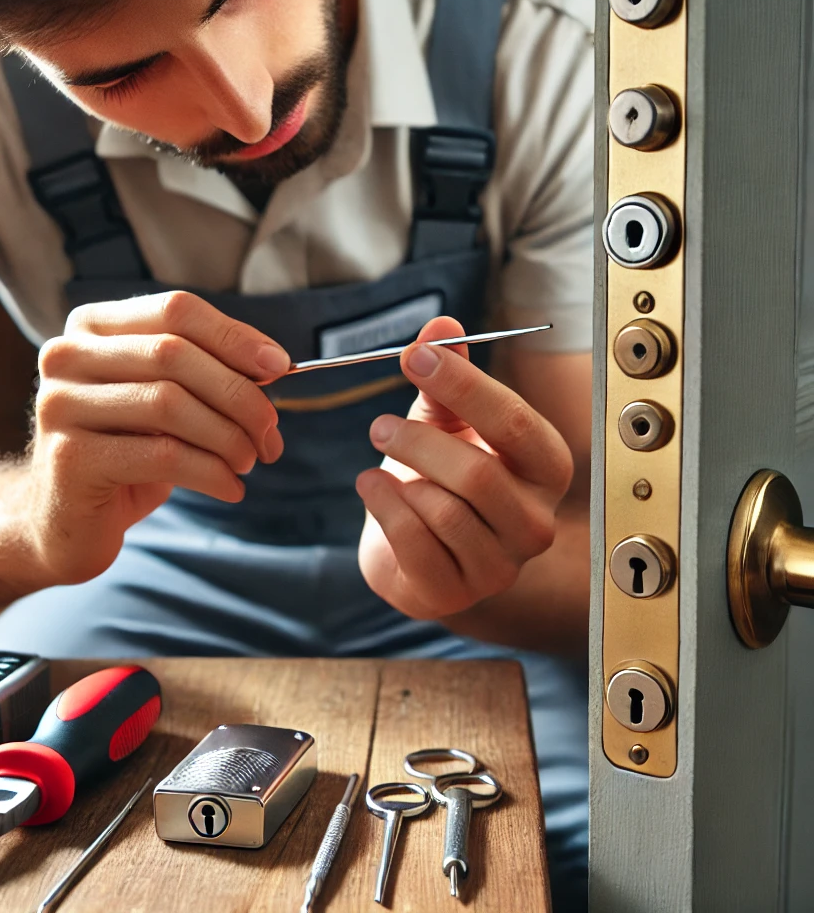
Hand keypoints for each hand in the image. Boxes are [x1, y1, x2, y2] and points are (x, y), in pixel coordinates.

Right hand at [23, 291, 288, 583]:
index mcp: (93, 326)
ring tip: (250, 461)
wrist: (67, 520)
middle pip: (174, 354)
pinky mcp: (69, 458)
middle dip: (238, 394)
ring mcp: (60, 405)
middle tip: (270, 433)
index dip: (234, 336)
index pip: (176, 311)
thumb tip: (272, 364)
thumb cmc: (127, 451)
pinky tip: (231, 488)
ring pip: (170, 404)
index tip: (280, 367)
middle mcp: (66, 355)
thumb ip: (206, 371)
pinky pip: (162, 455)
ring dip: (228, 436)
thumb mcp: (165, 400)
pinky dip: (211, 472)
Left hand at [355, 316, 573, 621]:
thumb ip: (447, 372)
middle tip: (379, 425)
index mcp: (546, 468)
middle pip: (478, 475)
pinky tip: (371, 488)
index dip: (462, 385)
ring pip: (444, 510)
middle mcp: (535, 522)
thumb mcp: (445, 419)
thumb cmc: (440, 475)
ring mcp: (499, 565)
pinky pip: (416, 543)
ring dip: (399, 475)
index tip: (413, 356)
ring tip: (376, 461)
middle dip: (417, 442)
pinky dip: (384, 508)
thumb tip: (441, 324)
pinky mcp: (454, 592)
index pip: (515, 423)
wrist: (415, 550)